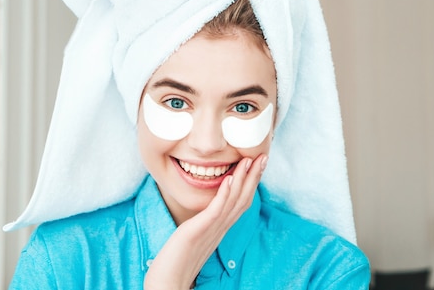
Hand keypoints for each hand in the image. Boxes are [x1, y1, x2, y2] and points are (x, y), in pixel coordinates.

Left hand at [143, 154, 267, 289]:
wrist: (170, 280)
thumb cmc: (179, 258)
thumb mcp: (197, 234)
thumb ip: (207, 221)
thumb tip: (210, 210)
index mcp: (221, 227)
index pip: (242, 201)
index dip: (252, 182)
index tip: (258, 164)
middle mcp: (221, 227)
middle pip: (244, 198)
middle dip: (254, 176)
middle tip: (264, 156)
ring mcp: (212, 229)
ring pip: (234, 201)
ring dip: (243, 179)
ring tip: (249, 160)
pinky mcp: (199, 230)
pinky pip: (216, 210)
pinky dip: (224, 193)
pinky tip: (229, 178)